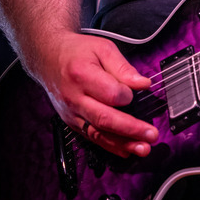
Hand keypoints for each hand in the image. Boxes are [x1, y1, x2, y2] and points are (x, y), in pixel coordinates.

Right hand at [36, 32, 158, 157]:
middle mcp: (74, 98)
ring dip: (122, 144)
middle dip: (130, 129)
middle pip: (104, 118)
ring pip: (98, 133)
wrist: (48, 58)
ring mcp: (71, 113)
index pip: (110, 93)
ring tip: (143, 149)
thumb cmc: (77, 52)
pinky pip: (91, 137)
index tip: (140, 90)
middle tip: (151, 135)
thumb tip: (143, 84)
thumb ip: (123, 68)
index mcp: (81, 75)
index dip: (128, 95)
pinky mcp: (71, 122)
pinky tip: (126, 150)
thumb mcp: (103, 49)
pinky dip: (109, 146)